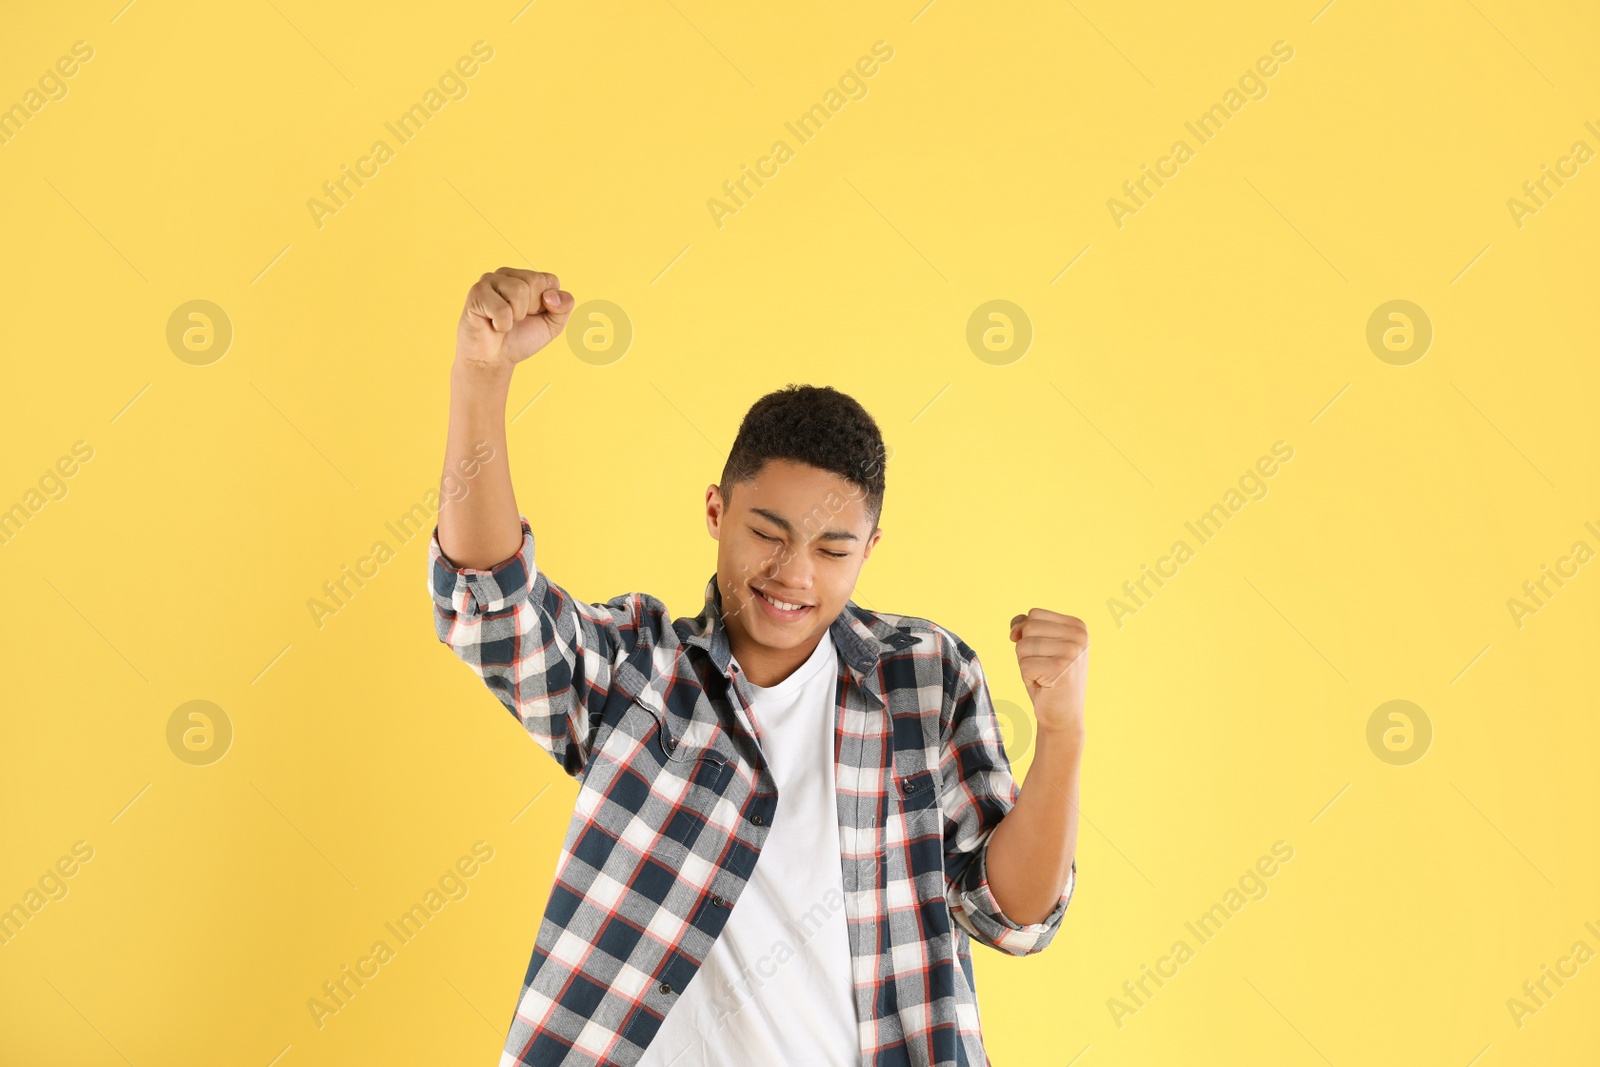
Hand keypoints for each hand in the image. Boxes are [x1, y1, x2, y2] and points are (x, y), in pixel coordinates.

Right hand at [455, 267, 572, 370]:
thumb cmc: (521, 338)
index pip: (550, 280)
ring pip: (519, 291)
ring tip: (504, 321)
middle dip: (531, 309)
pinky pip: (502, 309)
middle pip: (535, 281)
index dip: (548, 304)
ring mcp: (489, 280)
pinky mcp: (477, 293)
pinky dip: (502, 324)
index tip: (534, 315)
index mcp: (526, 277)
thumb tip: (551, 296)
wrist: (494, 359)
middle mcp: (507, 274)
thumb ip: (564, 306)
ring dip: (516, 316)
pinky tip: (493, 325)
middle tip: (516, 319)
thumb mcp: (552, 324)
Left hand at [1008, 608, 1087, 740]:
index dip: (1028, 635)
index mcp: (1078, 625)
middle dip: (1026, 651)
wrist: (1063, 715)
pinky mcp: (1060, 668)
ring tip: (1044, 676)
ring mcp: (1072, 651)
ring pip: (1023, 646)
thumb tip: (1015, 632)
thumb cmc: (1048, 678)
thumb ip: (1026, 627)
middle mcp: (1079, 635)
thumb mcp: (1040, 646)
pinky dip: (1027, 678)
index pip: (1034, 614)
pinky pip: (1024, 665)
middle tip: (1044, 668)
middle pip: (1028, 628)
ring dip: (1026, 665)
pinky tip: (1044, 686)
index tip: (1046, 654)